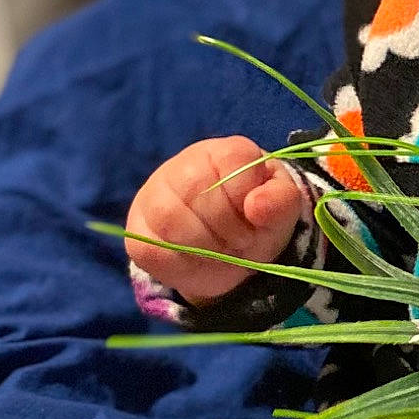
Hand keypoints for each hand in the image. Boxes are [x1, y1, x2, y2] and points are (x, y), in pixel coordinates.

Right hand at [125, 137, 306, 304]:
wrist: (229, 250)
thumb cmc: (256, 220)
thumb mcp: (280, 210)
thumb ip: (280, 201)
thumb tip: (258, 204)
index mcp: (224, 152)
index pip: (234, 160)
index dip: (250, 198)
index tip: (258, 218)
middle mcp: (184, 165)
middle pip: (198, 192)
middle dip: (229, 229)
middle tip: (241, 242)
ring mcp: (154, 195)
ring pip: (170, 220)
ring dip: (204, 248)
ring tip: (221, 253)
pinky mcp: (138, 230)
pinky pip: (151, 248)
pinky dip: (182, 265)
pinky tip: (198, 262)